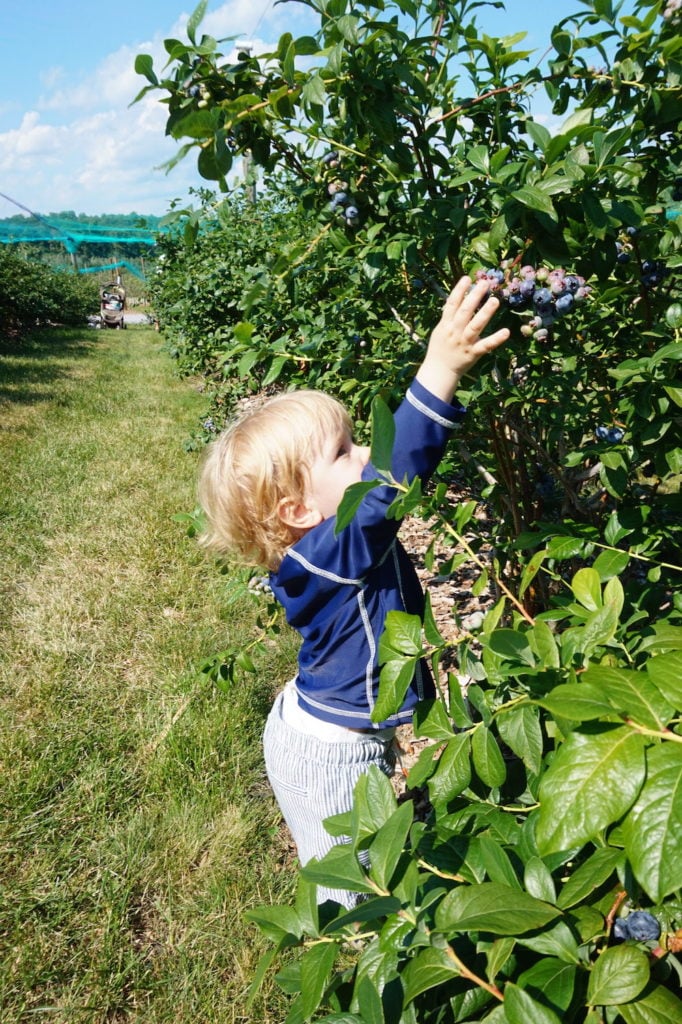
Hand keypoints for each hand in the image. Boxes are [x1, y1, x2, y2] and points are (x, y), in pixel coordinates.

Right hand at [416, 276, 509, 401]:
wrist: (439, 371)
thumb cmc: (440, 348)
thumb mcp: (440, 330)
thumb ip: (449, 315)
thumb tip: (458, 297)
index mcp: (446, 325)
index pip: (452, 304)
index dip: (459, 290)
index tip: (467, 278)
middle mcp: (455, 332)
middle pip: (465, 312)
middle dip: (474, 296)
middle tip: (485, 283)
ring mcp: (464, 343)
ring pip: (475, 326)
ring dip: (485, 313)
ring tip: (495, 300)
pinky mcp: (473, 353)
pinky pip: (485, 346)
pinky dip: (495, 339)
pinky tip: (506, 332)